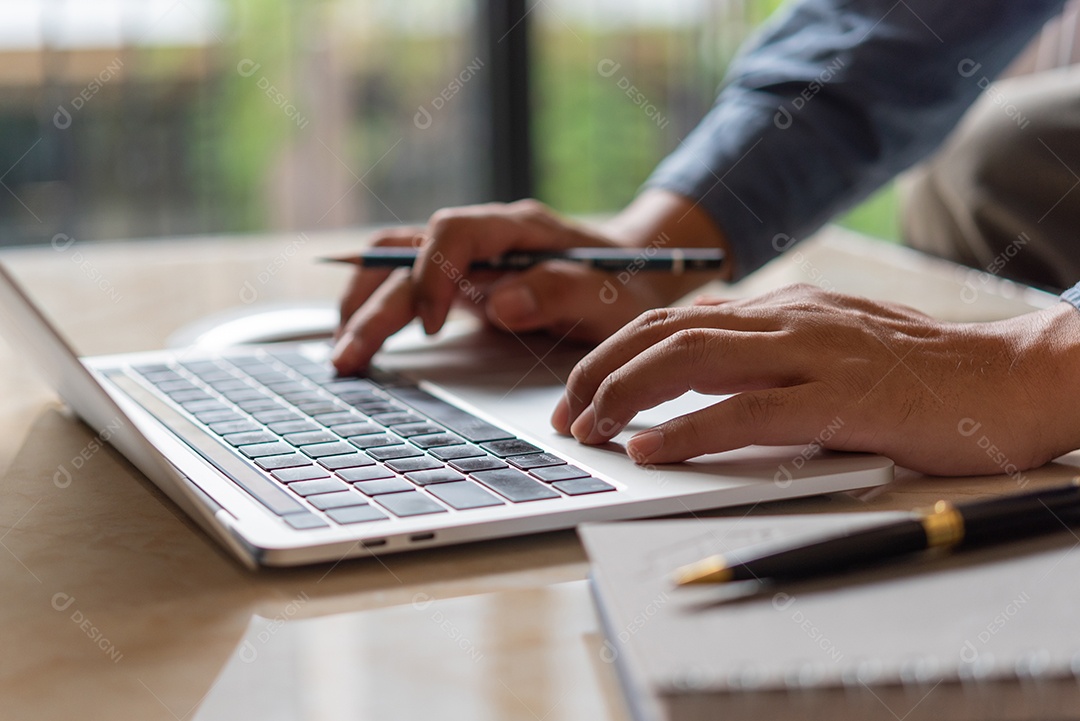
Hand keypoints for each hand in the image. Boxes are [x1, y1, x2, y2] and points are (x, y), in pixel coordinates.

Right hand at [332, 192, 728, 373]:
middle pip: (408, 252)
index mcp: (518, 228)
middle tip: (349, 356)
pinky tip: (359, 340)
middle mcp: (484, 237)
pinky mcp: (460, 284)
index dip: (432, 275)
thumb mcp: (608, 297)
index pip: (453, 232)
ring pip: (394, 264)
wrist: (634, 275)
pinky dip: (376, 309)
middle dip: (374, 304)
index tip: (430, 327)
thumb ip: (560, 293)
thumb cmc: (625, 287)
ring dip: (362, 304)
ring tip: (341, 353)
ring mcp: (468, 260)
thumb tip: (500, 303)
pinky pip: (404, 283)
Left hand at [551, 284, 1079, 475]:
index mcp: (782, 308)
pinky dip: (684, 431)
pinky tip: (648, 450)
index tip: (581, 387)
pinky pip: (741, 412)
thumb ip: (773, 355)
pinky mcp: (837, 400)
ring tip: (588, 429)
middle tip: (566, 415)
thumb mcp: (834, 345)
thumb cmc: (923, 372)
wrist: (1012, 377)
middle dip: (600, 372)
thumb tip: (704, 384)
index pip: (675, 317)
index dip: (615, 350)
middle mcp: (786, 320)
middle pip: (663, 332)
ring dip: (624, 396)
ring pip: (688, 360)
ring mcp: (810, 355)